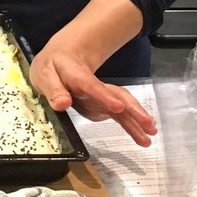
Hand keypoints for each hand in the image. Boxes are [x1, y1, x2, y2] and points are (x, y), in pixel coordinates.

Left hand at [29, 44, 156, 146]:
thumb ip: (53, 89)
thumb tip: (62, 104)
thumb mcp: (45, 75)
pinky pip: (120, 116)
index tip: (118, 107)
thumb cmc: (52, 67)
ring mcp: (101, 96)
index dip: (104, 96)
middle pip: (116, 95)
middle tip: (148, 123)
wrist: (62, 58)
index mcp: (78, 76)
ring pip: (123, 106)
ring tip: (151, 133)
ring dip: (137, 119)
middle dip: (133, 109)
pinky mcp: (104, 106)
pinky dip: (132, 126)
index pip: (91, 86)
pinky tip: (143, 137)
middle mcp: (94, 86)